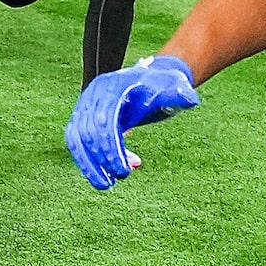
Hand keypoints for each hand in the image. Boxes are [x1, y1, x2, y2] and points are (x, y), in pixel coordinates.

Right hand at [64, 53, 199, 189]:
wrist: (151, 80)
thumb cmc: (162, 86)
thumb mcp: (174, 87)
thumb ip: (180, 95)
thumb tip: (189, 101)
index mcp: (112, 86)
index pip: (104, 120)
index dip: (110, 147)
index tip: (123, 170)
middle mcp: (93, 95)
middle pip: (87, 131)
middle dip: (101, 159)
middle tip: (120, 177)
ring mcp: (85, 107)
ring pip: (76, 139)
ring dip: (88, 165)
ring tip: (105, 184)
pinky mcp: (83, 119)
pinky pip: (77, 143)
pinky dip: (88, 161)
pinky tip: (107, 173)